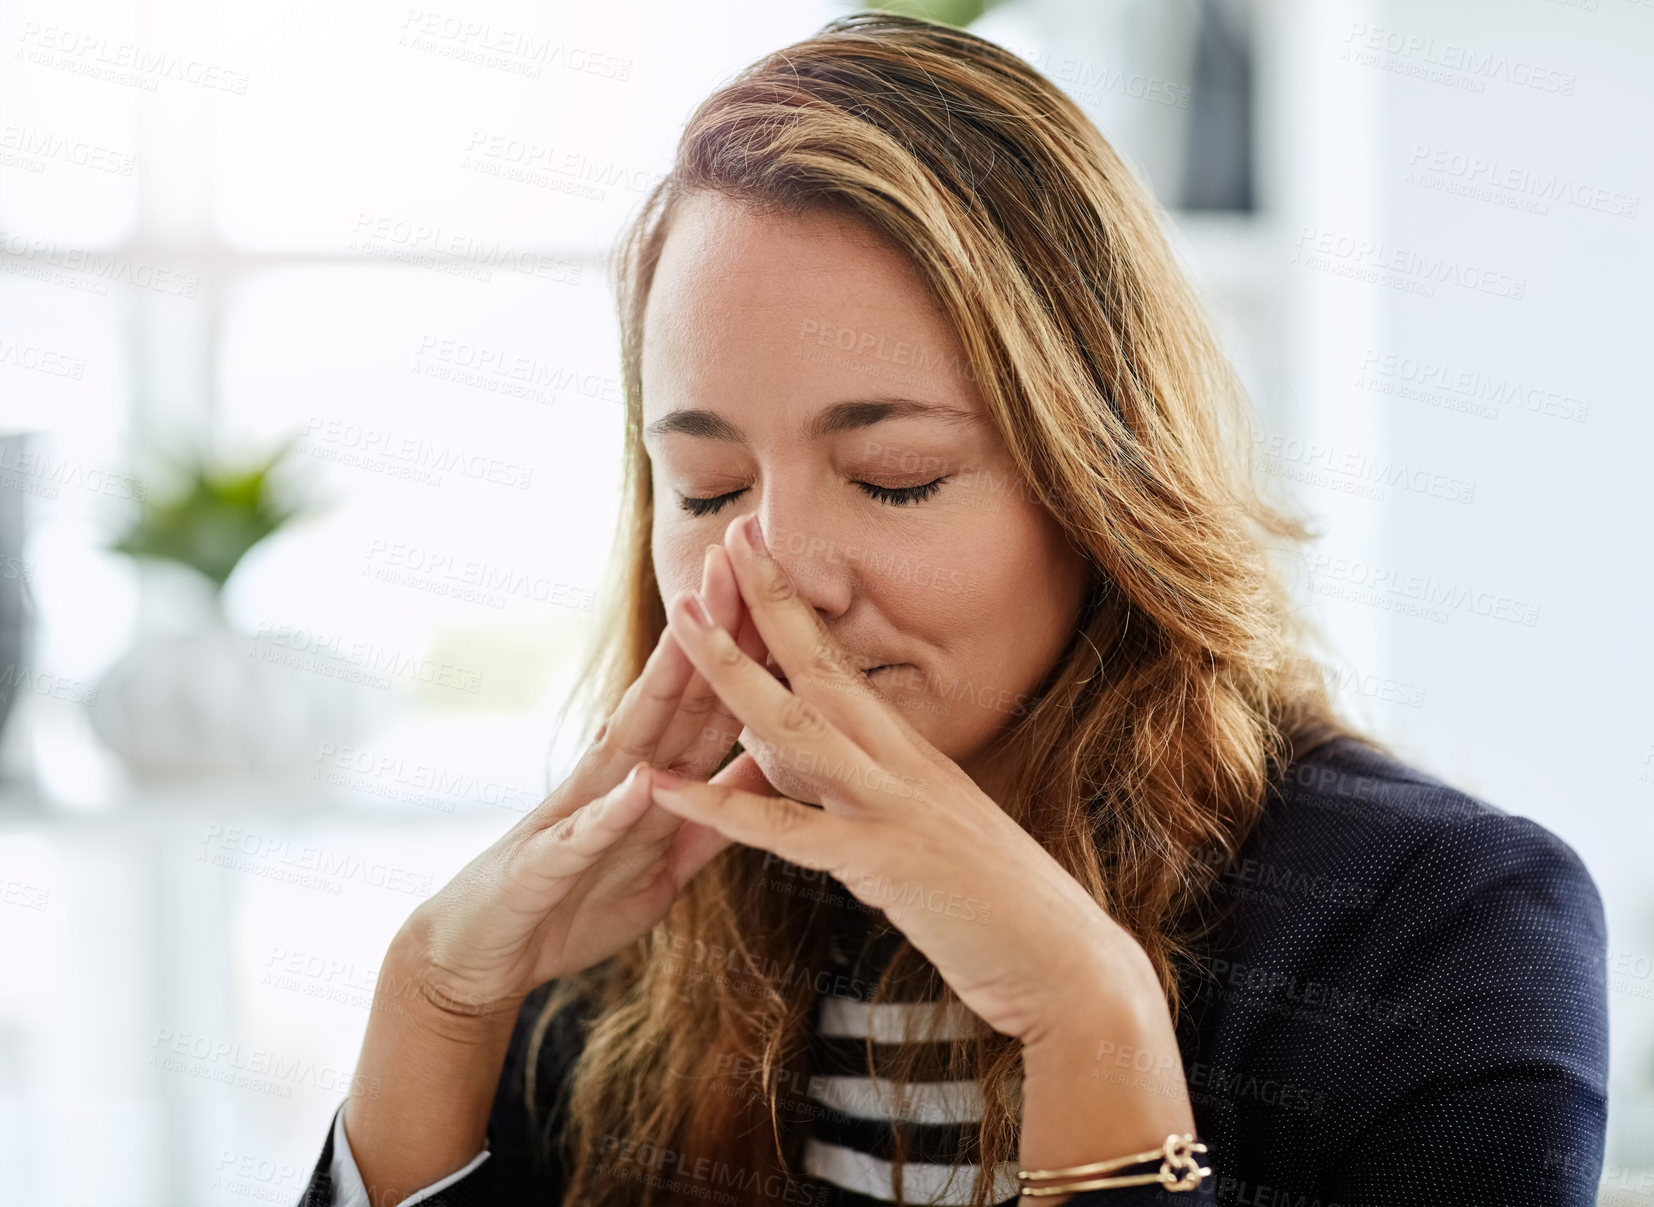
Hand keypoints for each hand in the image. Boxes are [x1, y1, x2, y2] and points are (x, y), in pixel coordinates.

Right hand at [396, 541, 775, 1017]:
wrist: (482, 952)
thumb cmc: (575, 899)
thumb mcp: (664, 862)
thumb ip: (715, 815)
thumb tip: (768, 768)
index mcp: (649, 775)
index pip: (704, 698)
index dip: (743, 643)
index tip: (777, 582)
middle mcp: (614, 776)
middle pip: (672, 693)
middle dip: (708, 626)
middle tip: (736, 555)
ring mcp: (581, 811)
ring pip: (630, 739)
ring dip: (660, 684)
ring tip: (693, 627)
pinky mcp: (552, 862)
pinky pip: (588, 833)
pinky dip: (615, 807)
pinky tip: (641, 779)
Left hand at [642, 512, 1151, 1045]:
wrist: (1068, 965)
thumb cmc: (1005, 910)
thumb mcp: (936, 834)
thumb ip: (879, 798)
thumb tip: (818, 775)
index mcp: (915, 755)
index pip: (844, 665)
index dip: (800, 608)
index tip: (762, 552)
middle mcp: (904, 765)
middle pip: (822, 665)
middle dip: (768, 599)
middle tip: (726, 536)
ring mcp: (895, 808)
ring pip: (796, 725)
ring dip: (732, 669)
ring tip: (680, 620)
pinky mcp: (885, 862)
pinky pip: (787, 828)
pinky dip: (721, 806)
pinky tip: (667, 787)